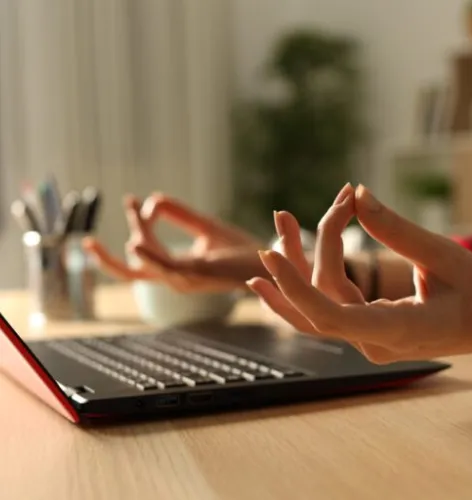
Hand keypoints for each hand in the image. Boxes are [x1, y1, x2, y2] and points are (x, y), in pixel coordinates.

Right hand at [83, 193, 266, 292]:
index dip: (135, 225)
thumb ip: (180, 214)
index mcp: (177, 270)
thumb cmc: (240, 249)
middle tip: (90, 240)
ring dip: (138, 234)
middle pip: (130, 271)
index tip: (132, 200)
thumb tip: (153, 199)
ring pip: (144, 264)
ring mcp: (185, 279)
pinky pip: (165, 266)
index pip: (143, 252)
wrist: (270, 260)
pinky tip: (134, 242)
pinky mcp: (198, 274)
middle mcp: (177, 278)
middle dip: (106, 258)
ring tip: (134, 207)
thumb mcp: (205, 227)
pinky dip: (148, 255)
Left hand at [247, 184, 471, 362]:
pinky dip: (304, 284)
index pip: (333, 317)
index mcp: (400, 330)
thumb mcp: (444, 254)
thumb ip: (397, 229)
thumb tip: (358, 195)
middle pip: (319, 303)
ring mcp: (368, 342)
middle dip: (298, 256)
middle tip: (285, 212)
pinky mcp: (366, 332)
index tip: (270, 256)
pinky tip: (275, 266)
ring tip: (281, 222)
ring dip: (294, 269)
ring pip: (315, 309)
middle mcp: (376, 343)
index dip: (297, 288)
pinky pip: (327, 310)